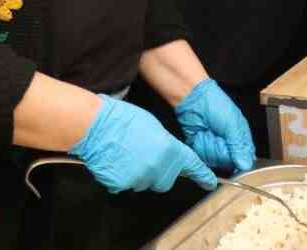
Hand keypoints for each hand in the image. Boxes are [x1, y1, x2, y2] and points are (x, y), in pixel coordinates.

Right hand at [69, 95, 216, 193]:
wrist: (97, 126)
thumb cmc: (124, 121)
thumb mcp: (156, 127)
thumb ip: (168, 145)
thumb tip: (170, 155)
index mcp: (169, 150)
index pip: (191, 166)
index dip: (202, 175)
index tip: (210, 182)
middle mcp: (157, 168)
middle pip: (167, 180)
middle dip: (162, 172)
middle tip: (149, 157)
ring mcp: (138, 179)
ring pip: (146, 184)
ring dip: (142, 175)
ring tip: (130, 155)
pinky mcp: (120, 185)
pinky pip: (127, 186)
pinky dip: (125, 178)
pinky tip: (119, 162)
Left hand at [174, 79, 255, 175]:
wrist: (194, 101)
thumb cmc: (216, 105)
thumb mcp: (233, 125)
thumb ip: (239, 146)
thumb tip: (246, 165)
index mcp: (240, 136)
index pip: (245, 157)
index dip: (241, 161)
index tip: (237, 161)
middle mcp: (227, 143)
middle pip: (229, 161)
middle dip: (223, 151)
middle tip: (220, 138)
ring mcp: (213, 146)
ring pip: (215, 160)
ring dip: (211, 148)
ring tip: (209, 134)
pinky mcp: (200, 147)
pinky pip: (202, 156)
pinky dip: (201, 147)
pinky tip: (201, 136)